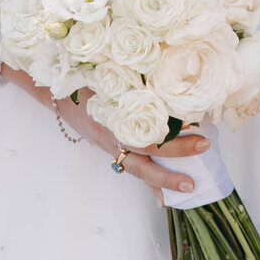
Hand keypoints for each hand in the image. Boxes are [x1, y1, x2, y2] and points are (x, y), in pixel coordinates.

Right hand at [0, 63, 208, 198]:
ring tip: (188, 189)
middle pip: (146, 153)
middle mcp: (111, 134)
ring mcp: (109, 145)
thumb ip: (131, 74)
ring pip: (138, 169)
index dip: (173, 135)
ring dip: (164, 179)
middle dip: (177, 156)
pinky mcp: (110, 150)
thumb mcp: (106, 73)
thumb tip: (168, 61)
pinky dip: (148, 182)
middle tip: (204, 149)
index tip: (198, 128)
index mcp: (112, 114)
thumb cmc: (83, 78)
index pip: (146, 131)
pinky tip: (163, 197)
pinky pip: (131, 169)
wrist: (54, 93)